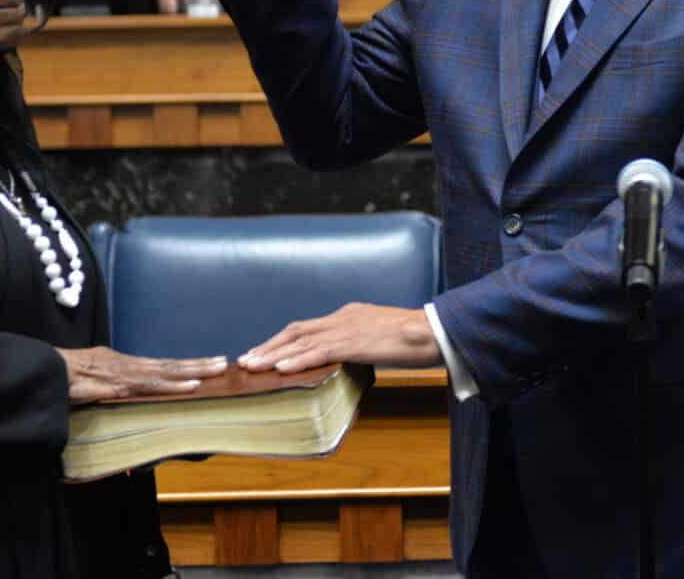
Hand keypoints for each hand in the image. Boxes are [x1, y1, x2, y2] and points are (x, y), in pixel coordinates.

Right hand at [56, 347, 229, 403]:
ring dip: (194, 371)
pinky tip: (192, 386)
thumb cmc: (60, 381)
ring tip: (217, 368)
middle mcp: (127, 364)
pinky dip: (173, 385)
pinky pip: (152, 384)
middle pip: (169, 365)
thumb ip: (106, 391)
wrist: (41, 372)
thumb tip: (118, 397)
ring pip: (167, 371)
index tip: (204, 366)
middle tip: (224, 362)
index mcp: (121, 365)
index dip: (182, 367)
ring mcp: (125, 371)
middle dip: (198, 364)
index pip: (159, 366)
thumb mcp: (88, 386)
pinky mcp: (119, 382)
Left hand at [239, 302, 442, 372]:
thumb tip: (345, 363)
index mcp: (350, 315)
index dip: (282, 340)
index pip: (307, 327)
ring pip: (301, 340)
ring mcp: (349, 328)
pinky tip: (280, 368)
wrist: (437, 331)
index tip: (264, 352)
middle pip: (297, 330)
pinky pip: (319, 351)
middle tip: (246, 359)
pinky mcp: (355, 342)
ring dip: (273, 354)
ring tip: (252, 365)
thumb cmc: (415, 339)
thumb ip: (361, 347)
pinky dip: (297, 359)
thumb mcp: (381, 339)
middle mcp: (344, 317)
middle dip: (269, 345)